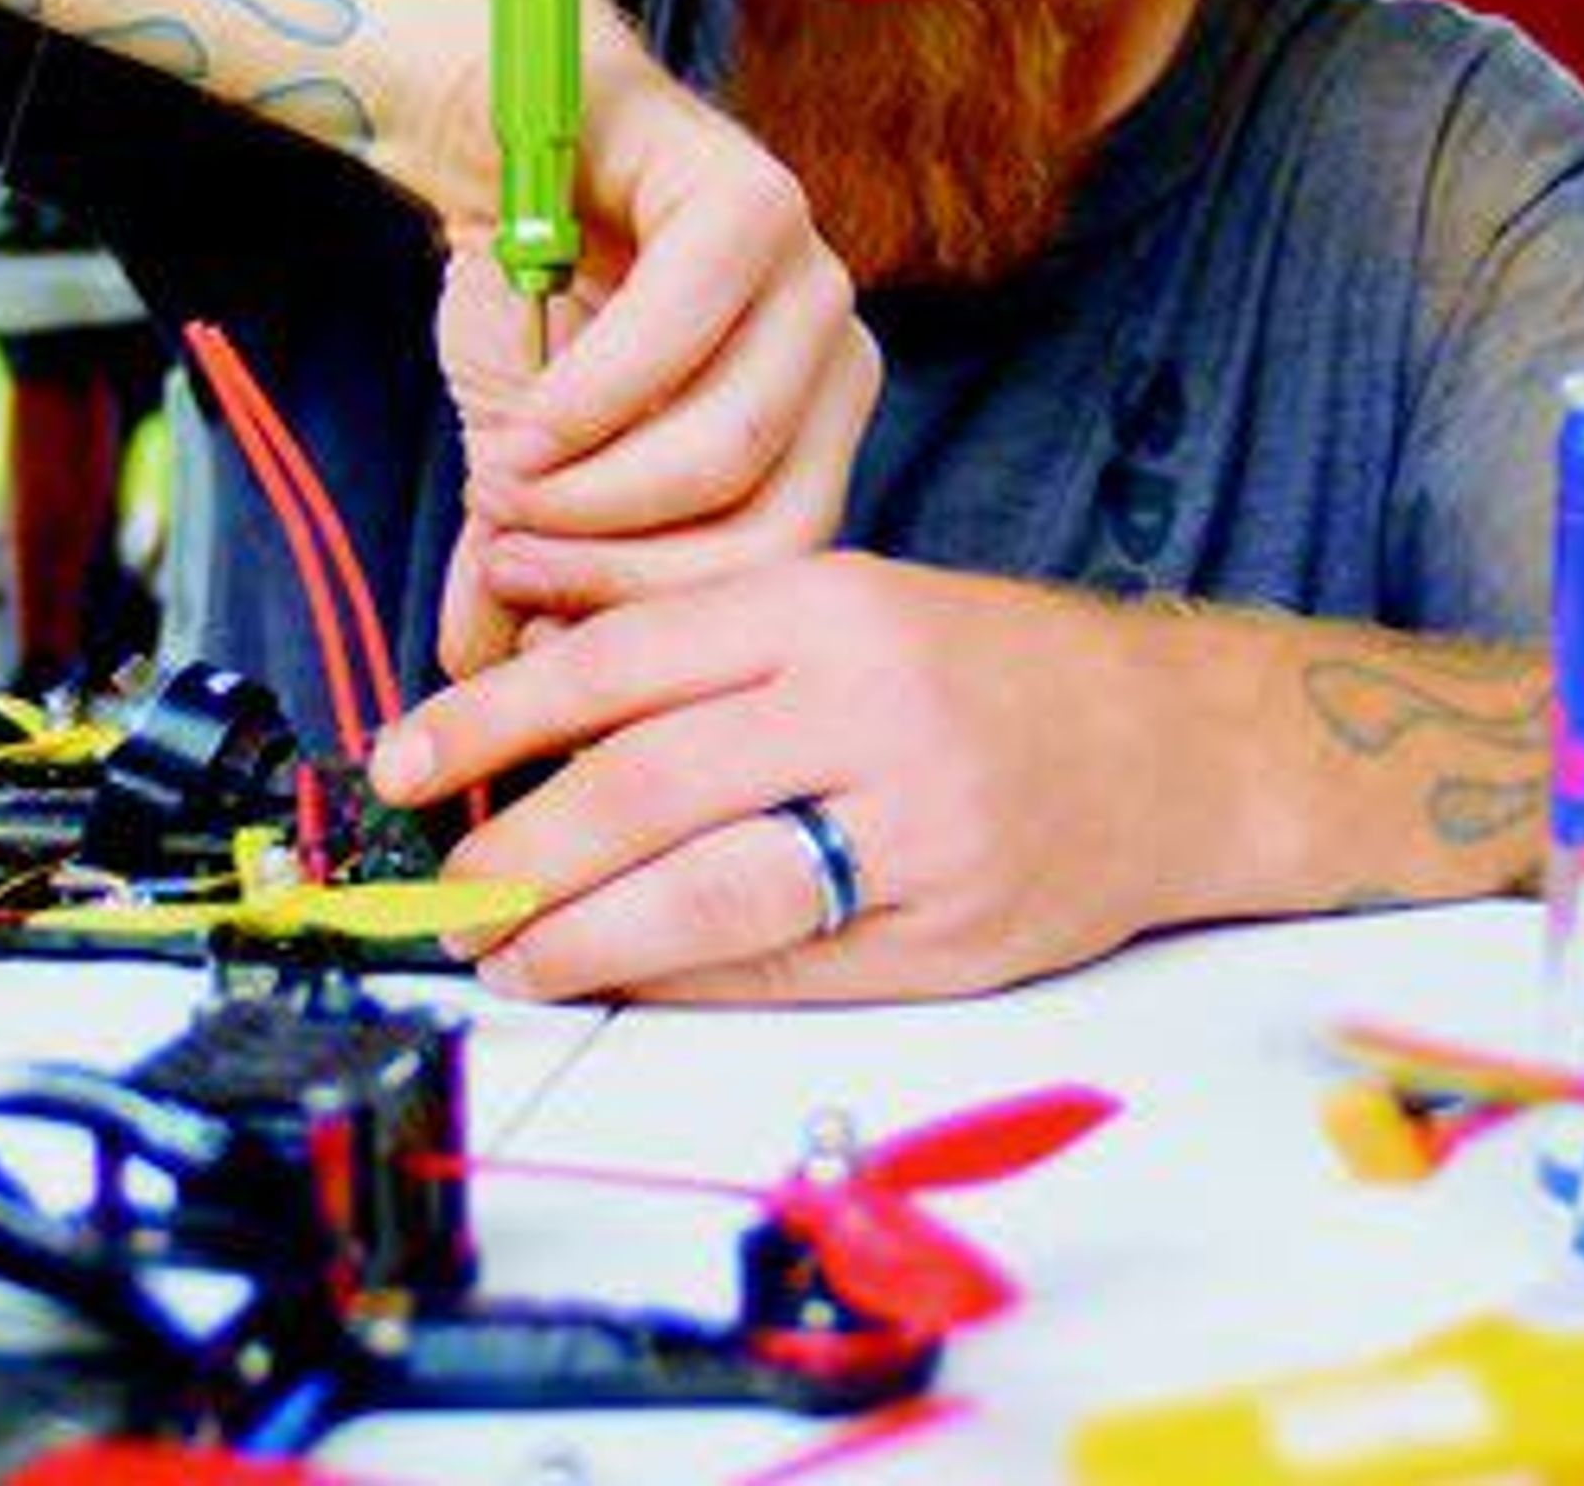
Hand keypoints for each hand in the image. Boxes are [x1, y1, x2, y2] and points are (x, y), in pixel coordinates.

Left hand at [368, 552, 1199, 1002]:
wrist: (1180, 749)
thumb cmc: (989, 673)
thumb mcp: (850, 603)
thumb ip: (696, 638)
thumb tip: (511, 647)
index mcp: (829, 607)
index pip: (620, 662)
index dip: (490, 718)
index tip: (403, 761)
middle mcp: (868, 709)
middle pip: (643, 787)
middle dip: (516, 853)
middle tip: (444, 892)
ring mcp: (914, 831)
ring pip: (705, 892)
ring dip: (581, 936)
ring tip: (511, 954)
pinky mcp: (945, 936)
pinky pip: (778, 969)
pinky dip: (679, 980)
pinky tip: (618, 978)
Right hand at [432, 64, 877, 678]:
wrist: (495, 138)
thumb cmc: (528, 298)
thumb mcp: (522, 461)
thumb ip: (521, 559)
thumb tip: (485, 675)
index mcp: (812, 432)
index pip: (778, 573)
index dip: (658, 622)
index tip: (538, 628)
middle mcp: (836, 358)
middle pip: (773, 528)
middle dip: (626, 571)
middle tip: (513, 563)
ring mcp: (811, 275)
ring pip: (733, 445)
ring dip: (596, 493)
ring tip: (501, 488)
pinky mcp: (756, 201)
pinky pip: (682, 334)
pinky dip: (587, 401)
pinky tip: (518, 428)